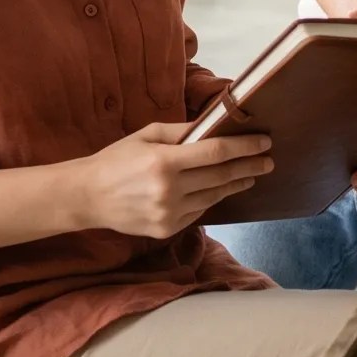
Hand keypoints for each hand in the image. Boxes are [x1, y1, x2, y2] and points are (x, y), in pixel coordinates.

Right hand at [81, 120, 273, 238]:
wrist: (87, 197)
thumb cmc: (116, 159)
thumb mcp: (146, 135)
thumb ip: (181, 132)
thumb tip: (213, 127)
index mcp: (164, 162)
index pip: (216, 153)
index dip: (244, 148)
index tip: (264, 143)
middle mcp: (169, 191)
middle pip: (221, 177)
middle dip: (248, 167)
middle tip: (269, 161)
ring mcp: (169, 214)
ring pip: (214, 197)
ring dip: (235, 185)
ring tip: (250, 175)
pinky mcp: (167, 229)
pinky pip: (198, 212)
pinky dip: (211, 199)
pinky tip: (221, 190)